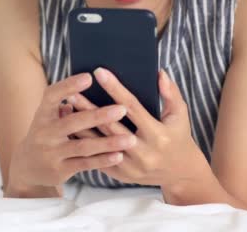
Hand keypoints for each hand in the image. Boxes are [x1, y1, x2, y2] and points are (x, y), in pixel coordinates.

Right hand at [6, 72, 136, 194]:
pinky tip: (119, 155)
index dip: (69, 86)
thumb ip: (65, 104)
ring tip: (130, 139)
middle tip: (122, 109)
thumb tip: (85, 85)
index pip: (52, 96)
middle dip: (98, 116)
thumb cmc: (46, 133)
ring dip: (108, 143)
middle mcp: (45, 133)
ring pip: (83, 146)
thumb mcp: (48, 117)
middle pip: (73, 123)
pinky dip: (102, 160)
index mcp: (42, 114)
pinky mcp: (60, 170)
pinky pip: (85, 164)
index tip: (89, 77)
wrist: (27, 167)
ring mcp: (52, 153)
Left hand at [66, 68, 205, 188]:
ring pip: (99, 144)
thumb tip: (159, 72)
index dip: (115, 89)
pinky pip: (97, 157)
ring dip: (81, 126)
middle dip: (90, 108)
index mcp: (158, 136)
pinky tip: (71, 129)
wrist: (178, 172)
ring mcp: (130, 167)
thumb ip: (171, 93)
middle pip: (110, 127)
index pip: (133, 108)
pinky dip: (83, 143)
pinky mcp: (120, 174)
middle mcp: (143, 153)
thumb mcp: (180, 115)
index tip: (100, 72)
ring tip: (66, 109)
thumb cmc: (178, 136)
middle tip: (72, 92)